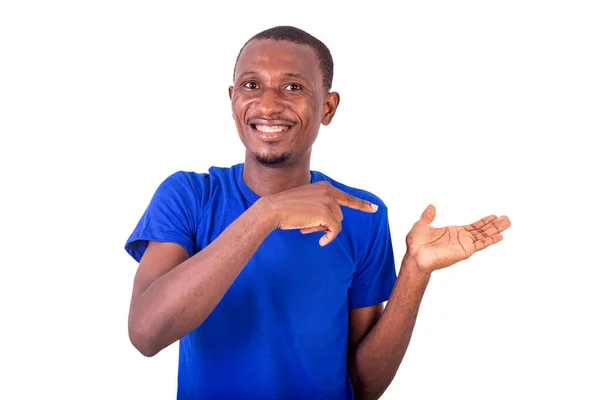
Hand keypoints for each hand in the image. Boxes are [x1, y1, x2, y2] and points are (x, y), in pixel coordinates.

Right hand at [263, 181, 377, 245]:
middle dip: (325, 224)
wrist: (273, 210)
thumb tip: (335, 222)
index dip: (362, 204)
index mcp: (324, 187)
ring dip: (322, 229)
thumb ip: (321, 206)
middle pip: (339, 216)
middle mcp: (328, 191)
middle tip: (306, 224)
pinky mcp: (327, 213)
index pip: (346, 197)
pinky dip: (329, 238)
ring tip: (305, 225)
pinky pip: (335, 231)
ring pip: (336, 223)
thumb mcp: (306, 202)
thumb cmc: (286, 209)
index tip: (374, 208)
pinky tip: (320, 241)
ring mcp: (328, 202)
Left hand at [406, 204, 510, 273]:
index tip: (494, 216)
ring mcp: (464, 245)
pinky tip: (500, 236)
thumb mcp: (422, 224)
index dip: (483, 222)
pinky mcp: (465, 250)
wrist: (416, 255)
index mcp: (453, 233)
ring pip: (484, 235)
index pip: (472, 227)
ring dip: (496, 229)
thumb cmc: (416, 243)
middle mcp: (461, 239)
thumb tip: (431, 207)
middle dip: (494, 225)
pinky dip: (491, 240)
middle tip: (507, 218)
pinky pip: (480, 244)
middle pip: (482, 230)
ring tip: (508, 222)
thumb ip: (428, 216)